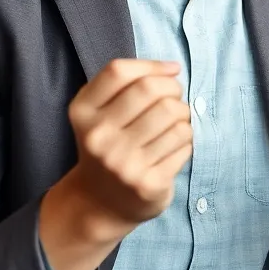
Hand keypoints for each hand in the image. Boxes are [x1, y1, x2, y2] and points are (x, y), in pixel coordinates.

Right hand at [67, 58, 192, 236]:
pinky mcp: (146, 184)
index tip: (171, 71)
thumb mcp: (99, 111)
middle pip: (150, 90)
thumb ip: (127, 83)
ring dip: (183, 115)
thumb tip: (172, 68)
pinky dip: (186, 139)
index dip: (152, 65)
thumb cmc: (109, 144)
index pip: (118, 72)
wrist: (100, 203)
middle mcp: (98, 137)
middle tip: (175, 99)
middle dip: (173, 89)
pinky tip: (174, 147)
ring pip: (173, 115)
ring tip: (176, 123)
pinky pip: (183, 143)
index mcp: (83, 112)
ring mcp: (122, 163)